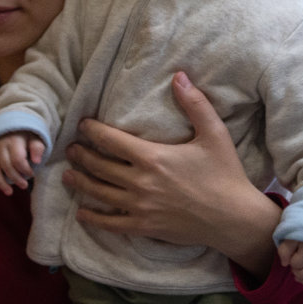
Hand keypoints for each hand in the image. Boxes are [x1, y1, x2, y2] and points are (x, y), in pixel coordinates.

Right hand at [0, 133, 43, 193]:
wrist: (8, 128)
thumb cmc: (24, 136)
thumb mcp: (34, 138)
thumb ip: (37, 148)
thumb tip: (37, 161)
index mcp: (13, 141)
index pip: (18, 159)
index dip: (25, 169)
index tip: (32, 174)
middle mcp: (0, 146)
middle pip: (6, 166)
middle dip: (15, 178)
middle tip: (24, 186)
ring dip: (1, 183)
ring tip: (9, 192)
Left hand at [62, 72, 280, 277]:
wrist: (234, 218)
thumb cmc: (225, 174)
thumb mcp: (214, 134)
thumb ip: (195, 104)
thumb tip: (179, 76)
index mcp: (152, 157)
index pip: (110, 140)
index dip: (92, 131)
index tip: (82, 125)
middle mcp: (140, 182)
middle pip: (99, 166)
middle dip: (81, 156)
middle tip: (70, 149)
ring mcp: (139, 206)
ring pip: (99, 193)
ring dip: (80, 183)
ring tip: (68, 175)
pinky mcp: (143, 226)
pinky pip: (110, 224)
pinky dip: (92, 219)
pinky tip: (81, 213)